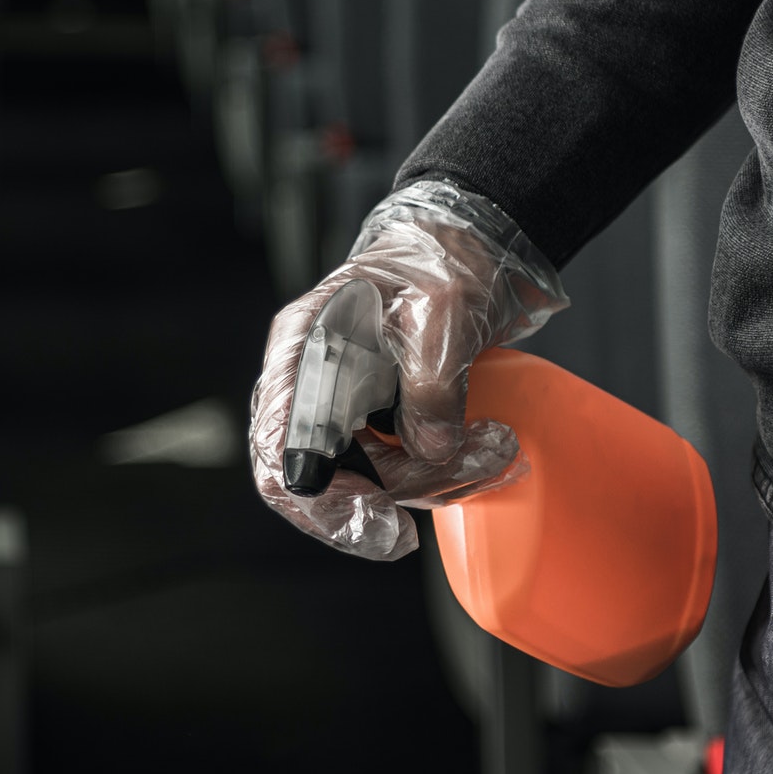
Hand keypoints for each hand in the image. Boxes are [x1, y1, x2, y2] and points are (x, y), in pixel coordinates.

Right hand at [249, 180, 567, 559]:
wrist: (466, 251)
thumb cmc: (439, 263)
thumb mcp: (442, 312)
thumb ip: (431, 383)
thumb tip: (428, 448)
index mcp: (304, 347)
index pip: (281, 449)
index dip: (319, 501)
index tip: (378, 522)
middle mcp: (308, 383)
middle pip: (314, 480)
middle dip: (377, 507)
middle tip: (436, 514)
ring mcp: (338, 407)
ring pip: (362, 482)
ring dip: (428, 484)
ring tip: (491, 449)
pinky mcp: (372, 422)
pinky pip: (391, 472)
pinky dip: (437, 474)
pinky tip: (480, 451)